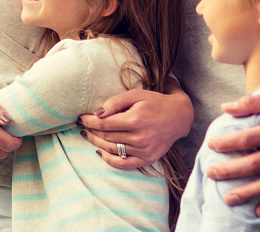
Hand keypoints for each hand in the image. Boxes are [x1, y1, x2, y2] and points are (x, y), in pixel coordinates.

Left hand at [78, 78, 192, 169]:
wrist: (179, 117)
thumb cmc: (154, 102)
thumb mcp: (135, 94)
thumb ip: (115, 102)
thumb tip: (97, 113)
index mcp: (134, 120)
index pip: (103, 124)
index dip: (89, 121)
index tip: (81, 118)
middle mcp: (139, 137)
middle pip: (106, 137)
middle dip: (91, 131)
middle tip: (82, 127)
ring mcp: (144, 150)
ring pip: (112, 149)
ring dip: (96, 143)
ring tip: (88, 136)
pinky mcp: (148, 159)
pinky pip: (124, 164)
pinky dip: (110, 160)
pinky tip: (100, 152)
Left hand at [205, 77, 259, 216]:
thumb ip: (252, 102)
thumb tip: (226, 107)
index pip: (248, 139)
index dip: (228, 143)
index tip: (211, 145)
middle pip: (256, 163)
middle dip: (231, 170)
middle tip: (211, 173)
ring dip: (249, 192)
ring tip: (229, 199)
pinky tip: (259, 210)